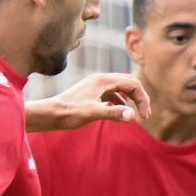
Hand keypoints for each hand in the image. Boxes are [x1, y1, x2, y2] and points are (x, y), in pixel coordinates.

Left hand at [28, 73, 149, 130]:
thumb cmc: (69, 113)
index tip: (144, 117)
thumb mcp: (92, 113)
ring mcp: (97, 85)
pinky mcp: (93, 92)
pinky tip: (120, 112)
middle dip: (140, 98)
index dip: (143, 99)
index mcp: (103, 80)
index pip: (133, 84)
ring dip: (132, 100)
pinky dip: (121, 101)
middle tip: (145, 115)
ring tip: (136, 115)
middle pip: (130, 83)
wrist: (50, 113)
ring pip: (122, 88)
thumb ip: (112, 113)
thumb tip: (132, 115)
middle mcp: (101, 79)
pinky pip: (113, 93)